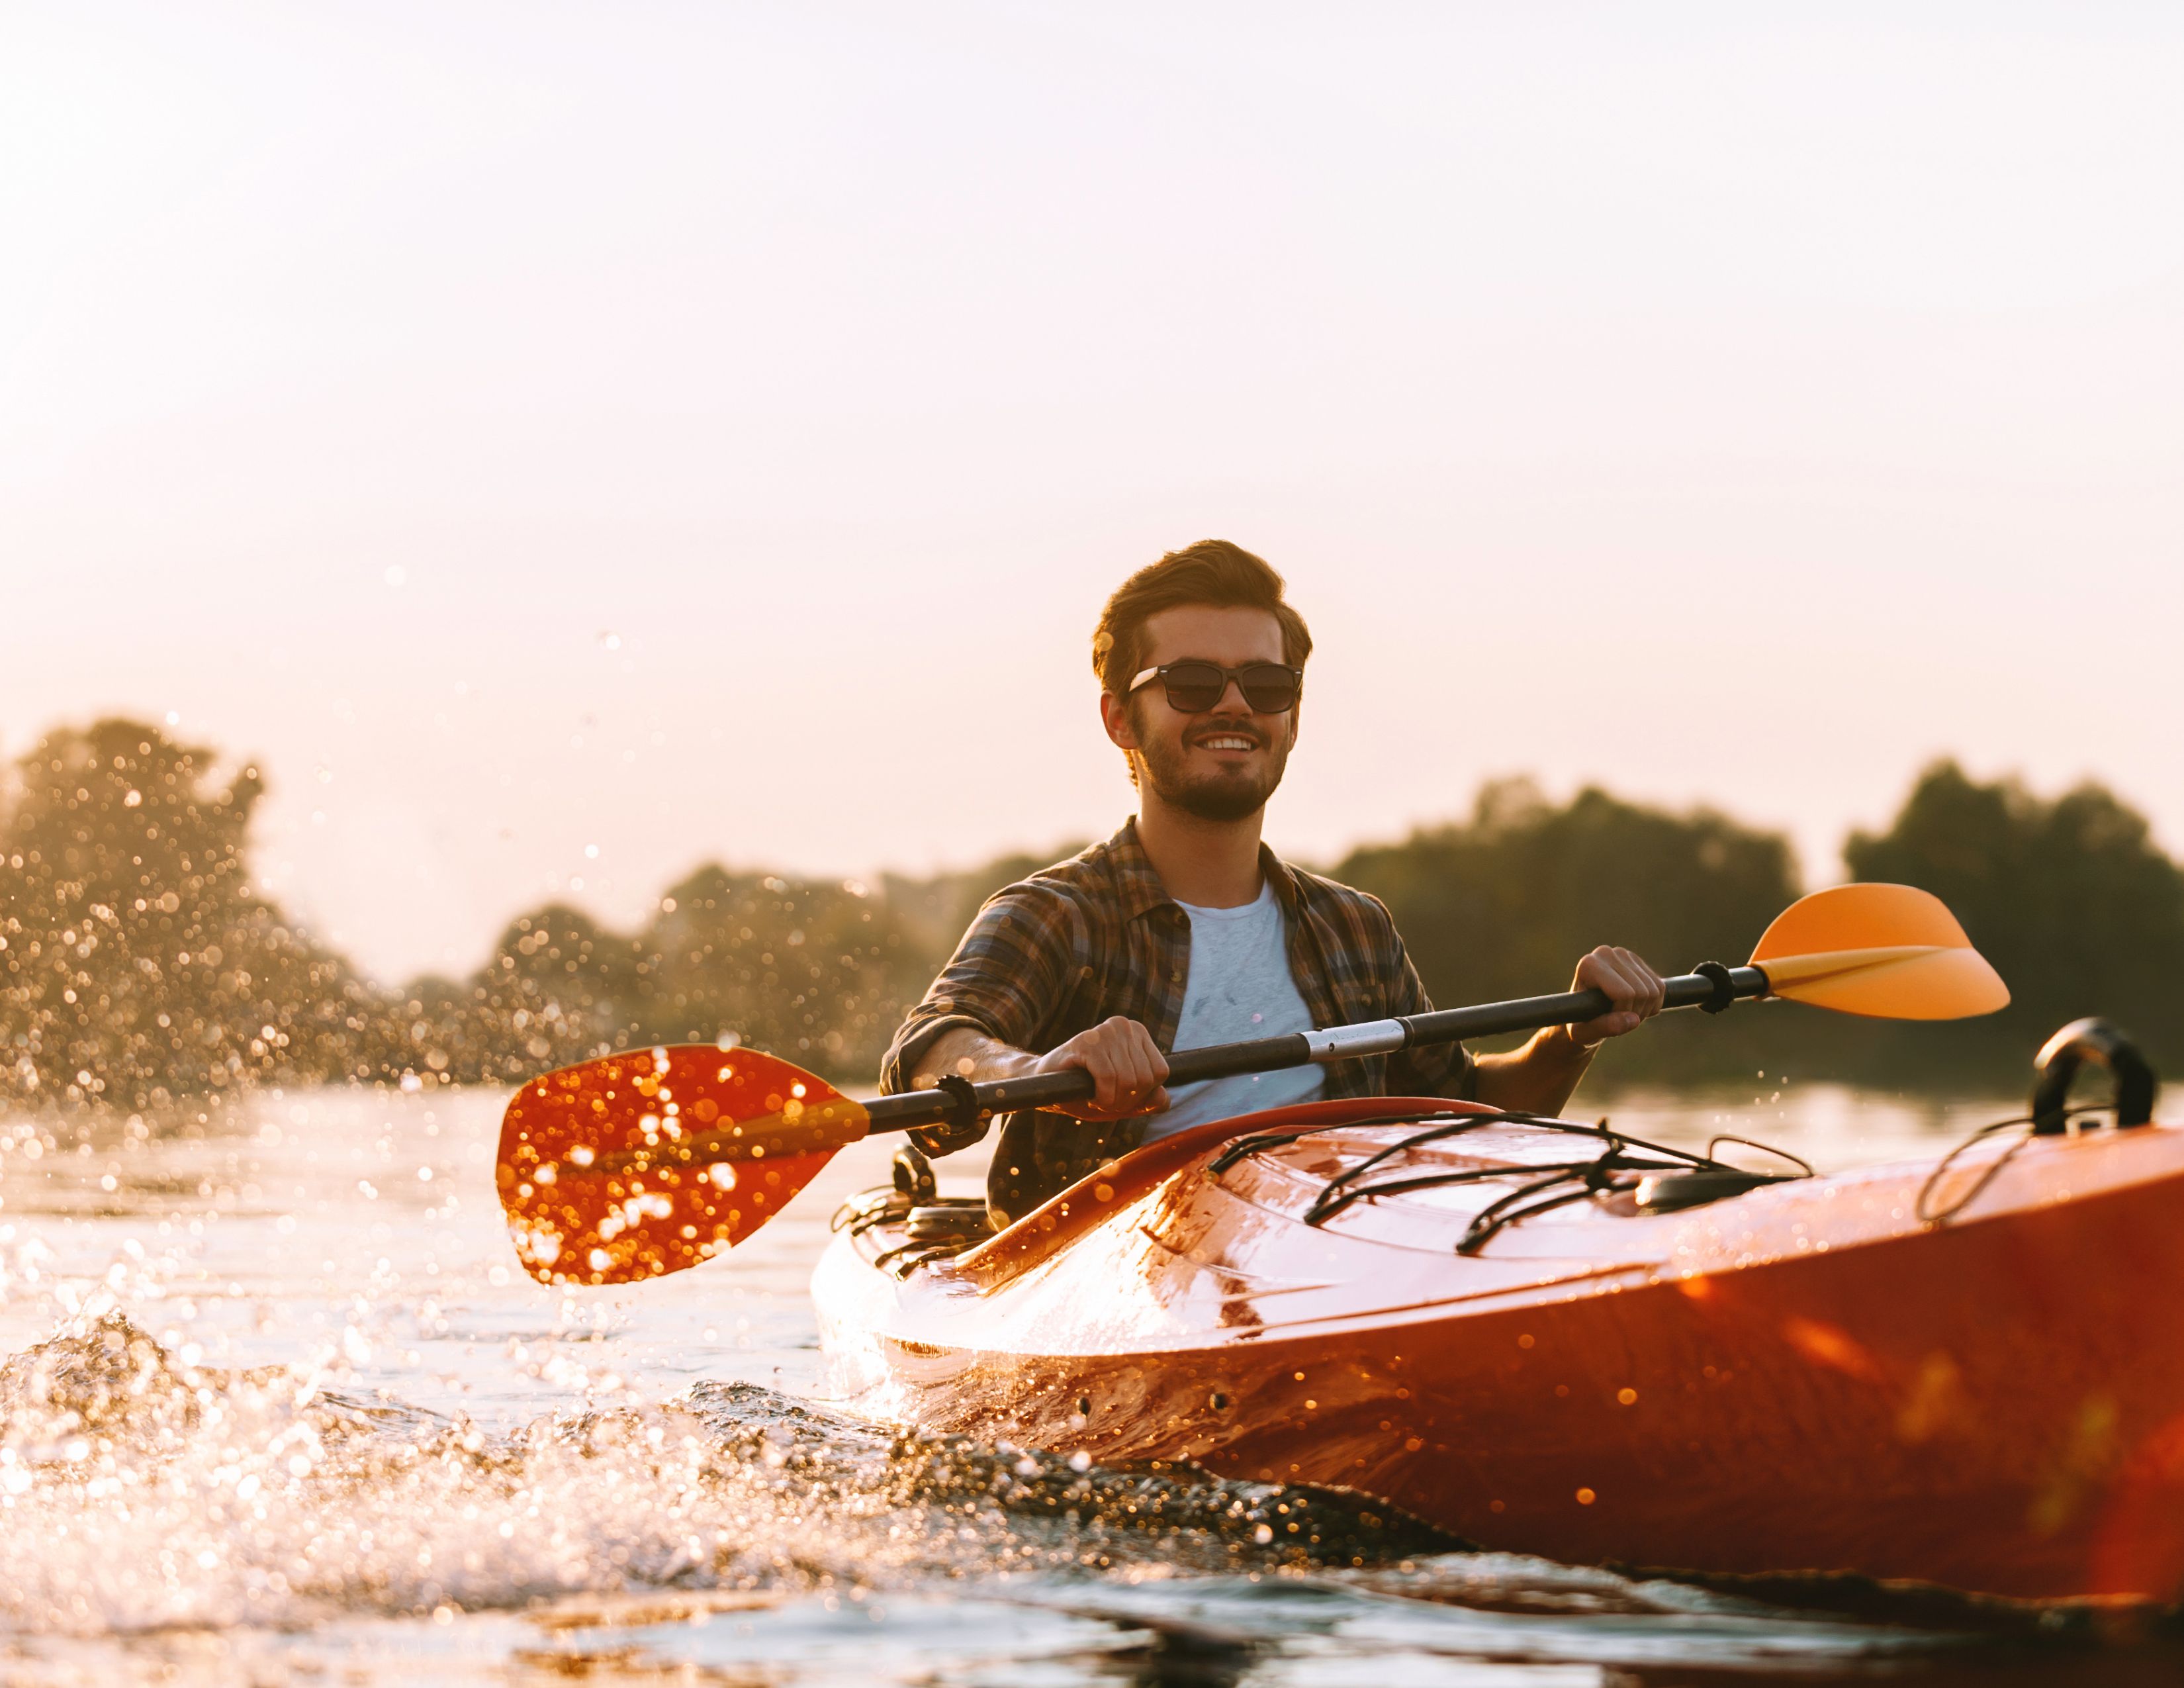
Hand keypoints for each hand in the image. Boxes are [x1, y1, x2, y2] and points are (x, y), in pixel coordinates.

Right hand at [1030, 1015, 1171, 1118]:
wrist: (1044, 1086)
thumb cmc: (1086, 1090)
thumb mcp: (1123, 1100)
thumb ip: (1147, 1101)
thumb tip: (1164, 1099)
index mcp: (1138, 1033)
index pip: (1160, 1073)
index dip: (1142, 1094)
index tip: (1119, 1096)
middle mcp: (1124, 1026)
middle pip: (1145, 1079)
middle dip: (1125, 1100)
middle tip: (1103, 1097)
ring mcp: (1105, 1031)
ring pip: (1129, 1081)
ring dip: (1111, 1100)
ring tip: (1094, 1095)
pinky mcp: (1087, 1042)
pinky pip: (1108, 1079)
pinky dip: (1101, 1096)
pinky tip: (1088, 1095)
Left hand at [1565, 946, 1665, 1049]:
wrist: (1584, 1014)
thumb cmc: (1580, 1024)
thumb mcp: (1585, 1032)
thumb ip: (1604, 1027)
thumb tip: (1633, 1020)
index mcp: (1589, 965)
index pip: (1624, 993)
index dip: (1622, 1013)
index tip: (1607, 1019)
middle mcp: (1606, 953)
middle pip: (1641, 992)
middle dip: (1634, 1013)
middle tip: (1618, 1019)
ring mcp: (1624, 955)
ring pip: (1654, 991)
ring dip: (1644, 1010)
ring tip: (1624, 1013)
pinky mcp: (1638, 961)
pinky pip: (1660, 988)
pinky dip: (1653, 1004)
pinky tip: (1635, 1006)